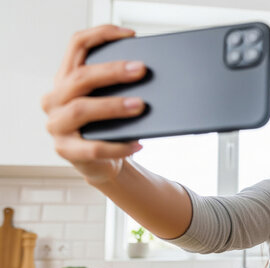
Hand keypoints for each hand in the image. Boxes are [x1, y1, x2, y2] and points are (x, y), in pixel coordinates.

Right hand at [41, 25, 146, 184]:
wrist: (103, 162)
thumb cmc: (109, 125)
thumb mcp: (111, 100)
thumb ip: (119, 85)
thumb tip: (146, 73)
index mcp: (65, 78)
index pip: (77, 45)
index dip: (102, 35)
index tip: (131, 35)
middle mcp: (55, 99)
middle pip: (80, 78)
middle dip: (112, 72)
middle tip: (141, 70)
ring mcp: (57, 125)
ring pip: (81, 110)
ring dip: (113, 106)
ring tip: (140, 106)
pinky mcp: (65, 150)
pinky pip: (93, 147)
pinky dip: (119, 145)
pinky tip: (138, 142)